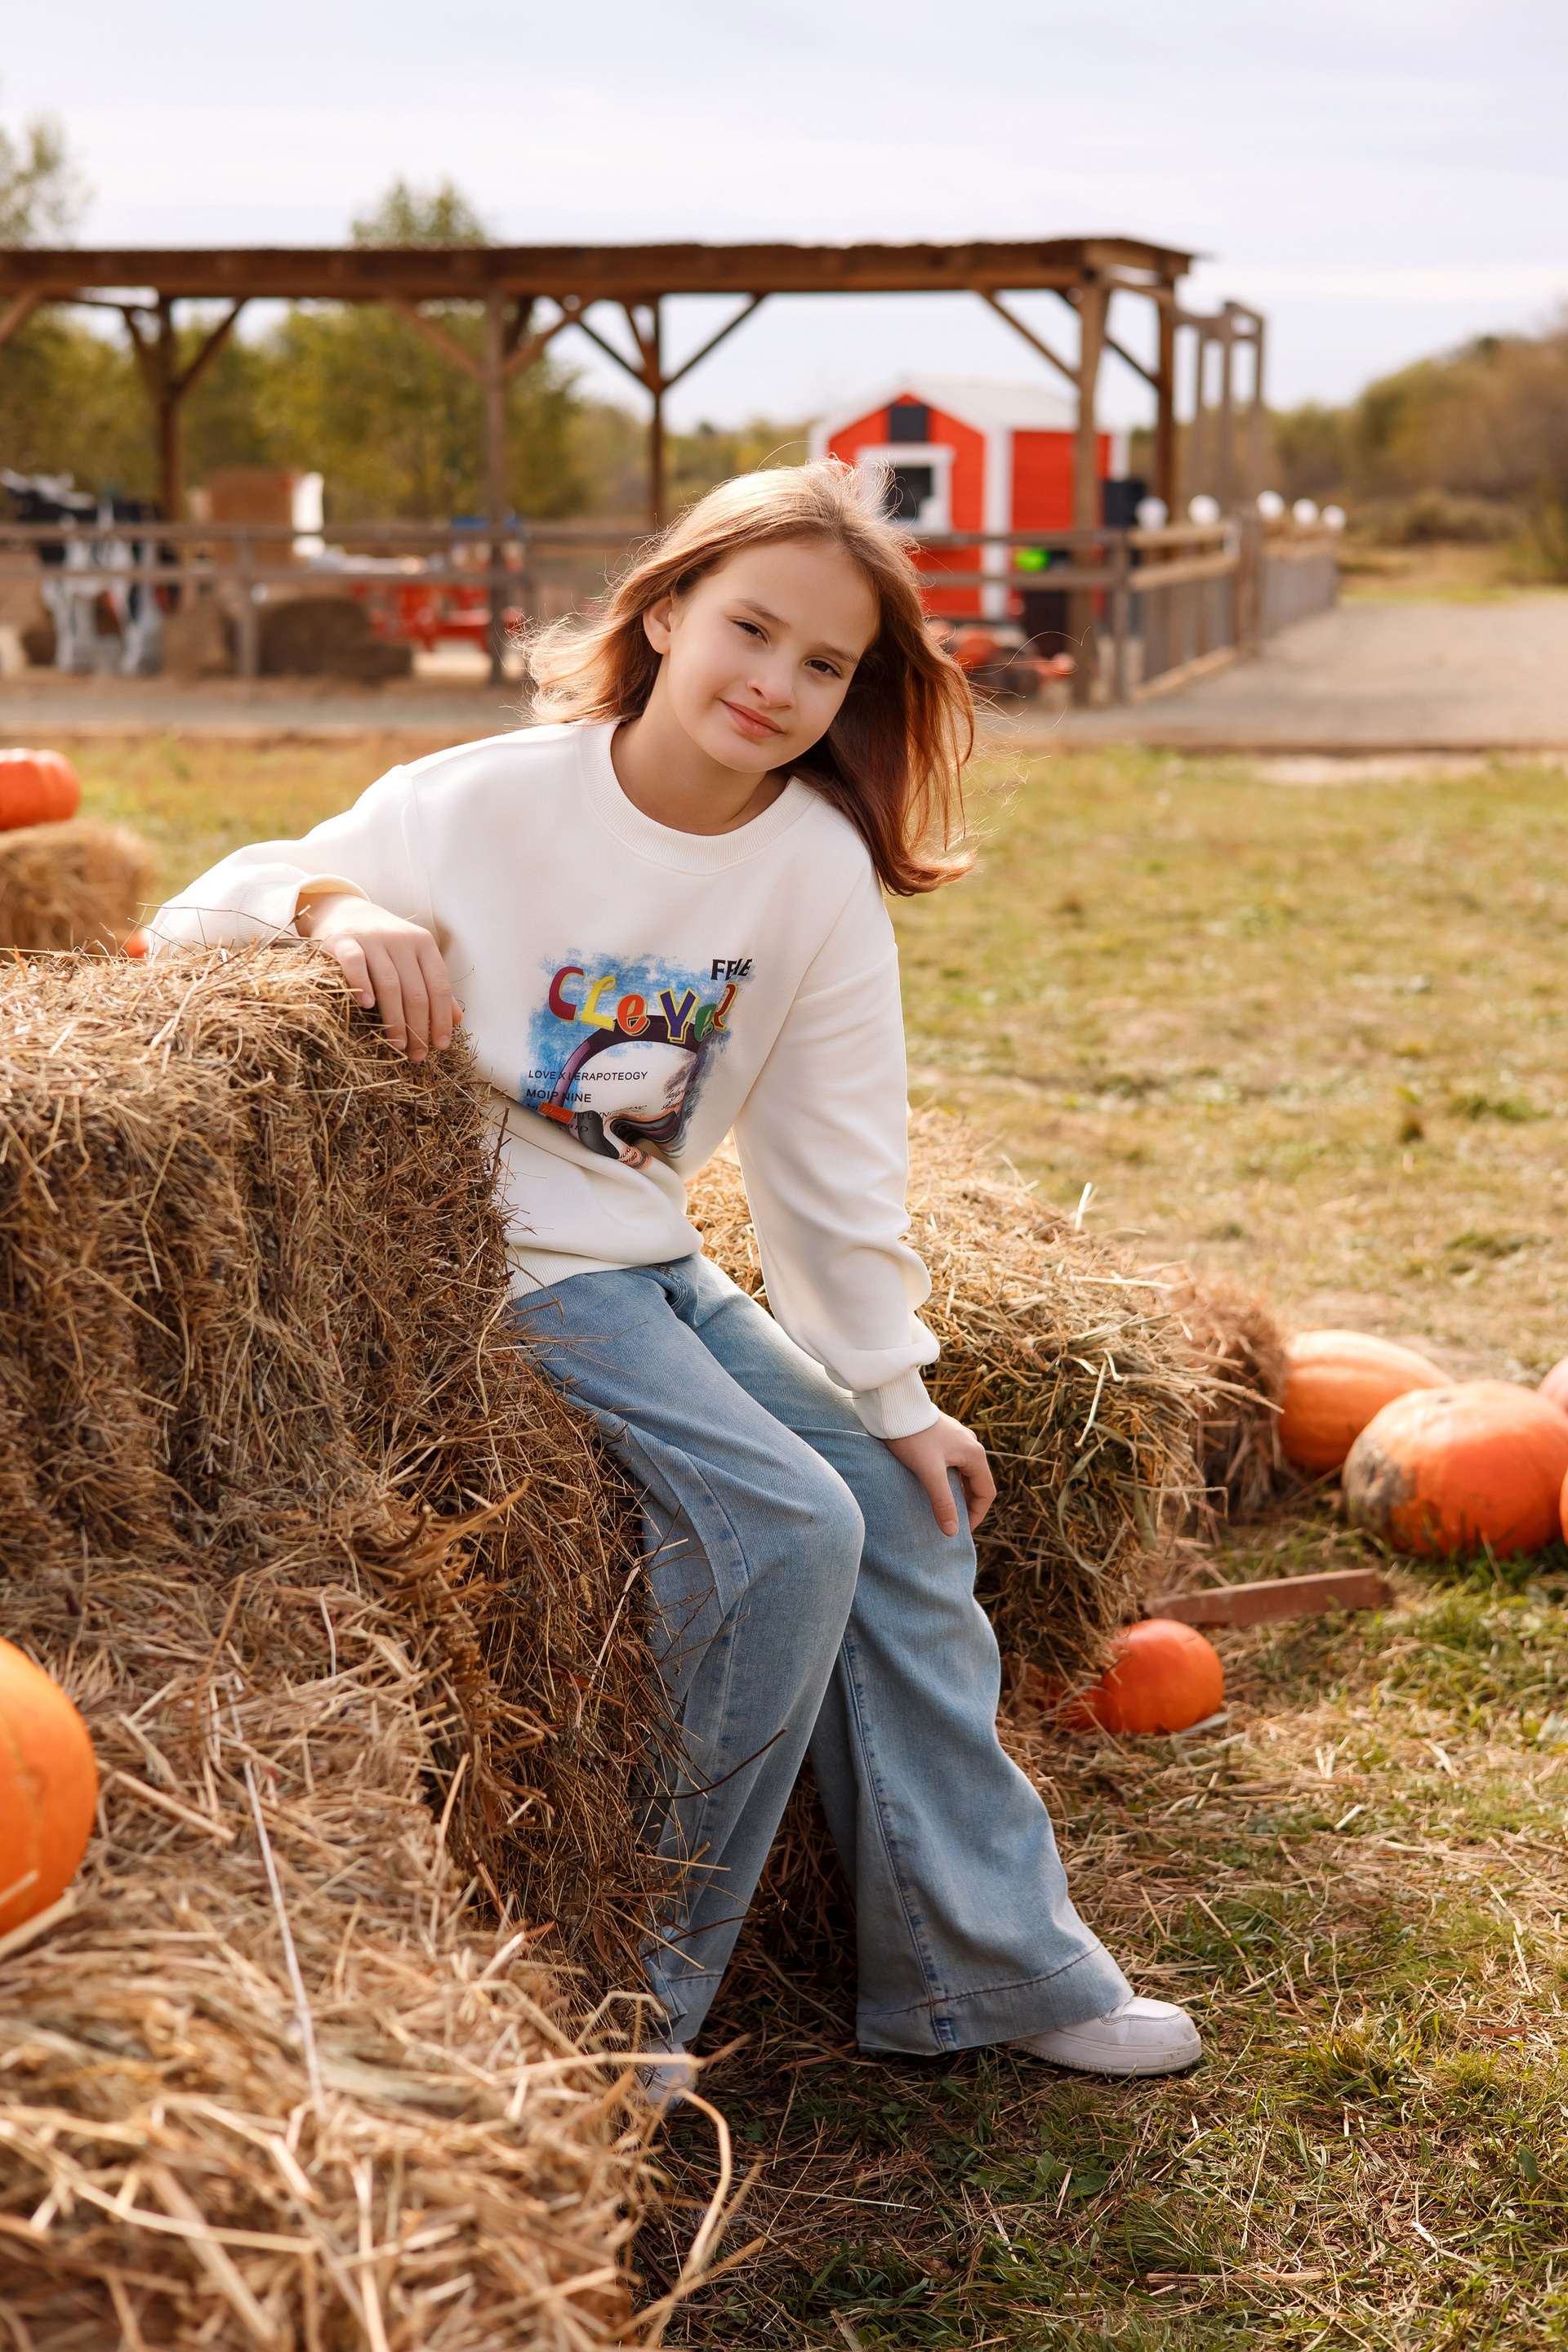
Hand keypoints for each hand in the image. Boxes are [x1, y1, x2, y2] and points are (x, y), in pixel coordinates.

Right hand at [295, 892, 460, 1062]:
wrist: (343, 910)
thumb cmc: (382, 942)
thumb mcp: (413, 958)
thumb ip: (433, 985)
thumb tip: (458, 1019)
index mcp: (423, 944)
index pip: (439, 986)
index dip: (442, 1018)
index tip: (441, 1045)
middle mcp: (401, 939)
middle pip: (416, 991)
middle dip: (419, 1027)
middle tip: (417, 1054)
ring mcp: (372, 939)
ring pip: (390, 984)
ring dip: (394, 1019)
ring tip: (397, 1045)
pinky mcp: (344, 941)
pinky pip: (355, 964)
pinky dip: (362, 985)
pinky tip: (367, 1006)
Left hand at [885, 1412, 995, 1537]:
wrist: (897, 1406)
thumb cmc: (913, 1437)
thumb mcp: (929, 1472)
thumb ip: (942, 1502)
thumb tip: (952, 1532)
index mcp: (974, 1454)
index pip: (986, 1492)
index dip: (976, 1515)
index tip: (961, 1530)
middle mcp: (971, 1445)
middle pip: (977, 1483)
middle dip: (968, 1505)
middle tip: (953, 1522)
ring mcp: (958, 1439)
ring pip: (964, 1473)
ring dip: (958, 1492)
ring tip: (943, 1507)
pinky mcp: (944, 1436)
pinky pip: (954, 1463)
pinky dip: (949, 1479)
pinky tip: (934, 1485)